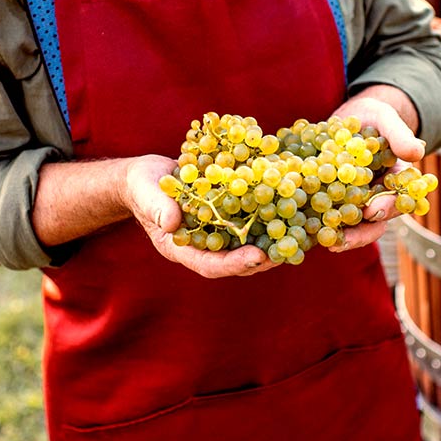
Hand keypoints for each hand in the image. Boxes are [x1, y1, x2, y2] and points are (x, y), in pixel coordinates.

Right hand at [123, 155, 275, 278]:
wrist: (149, 175)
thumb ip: (156, 207)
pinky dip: (269, 217)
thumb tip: (172, 223)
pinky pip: (250, 221)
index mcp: (183, 249)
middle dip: (262, 258)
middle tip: (287, 250)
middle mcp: (205, 245)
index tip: (256, 256)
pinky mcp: (228, 215)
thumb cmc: (143, 186)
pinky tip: (289, 207)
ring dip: (272, 241)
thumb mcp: (145, 191)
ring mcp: (218, 232)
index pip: (211, 265)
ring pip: (248, 244)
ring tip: (297, 234)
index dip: (234, 263)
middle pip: (237, 260)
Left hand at [326, 85, 423, 254]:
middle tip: (345, 240)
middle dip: (362, 232)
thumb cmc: (372, 116)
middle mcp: (376, 195)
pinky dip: (320, 224)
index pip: (398, 200)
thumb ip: (399, 133)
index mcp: (394, 181)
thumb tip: (418, 153)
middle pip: (374, 220)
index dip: (388, 207)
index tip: (374, 211)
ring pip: (352, 224)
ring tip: (327, 243)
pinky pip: (328, 215)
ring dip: (341, 236)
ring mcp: (353, 200)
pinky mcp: (330, 198)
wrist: (347, 116)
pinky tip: (307, 230)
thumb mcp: (385, 117)